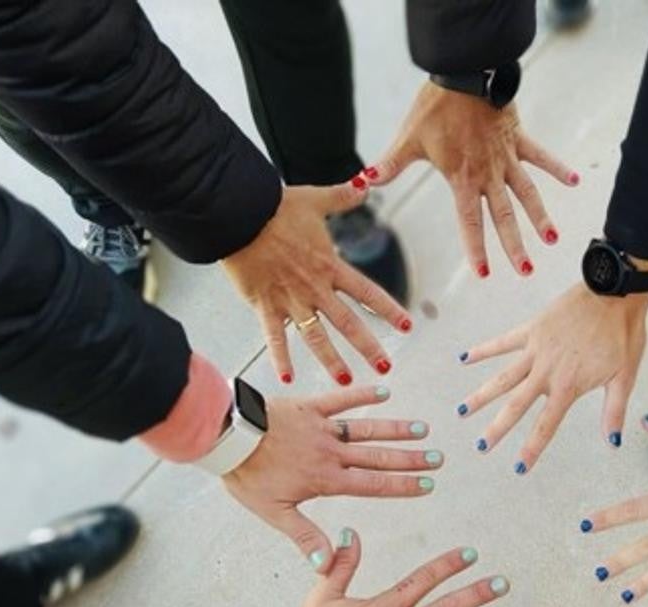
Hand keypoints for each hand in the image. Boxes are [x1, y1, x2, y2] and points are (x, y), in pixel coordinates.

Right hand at [221, 183, 411, 385]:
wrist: (240, 215)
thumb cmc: (275, 207)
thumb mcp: (315, 199)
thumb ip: (343, 196)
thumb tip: (367, 182)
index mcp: (330, 266)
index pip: (368, 292)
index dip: (388, 309)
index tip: (407, 326)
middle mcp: (315, 288)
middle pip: (348, 323)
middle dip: (368, 347)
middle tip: (385, 367)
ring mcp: (290, 300)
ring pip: (316, 337)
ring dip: (332, 361)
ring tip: (347, 382)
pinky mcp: (265, 305)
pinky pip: (274, 338)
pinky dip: (280, 359)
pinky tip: (286, 380)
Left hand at [224, 386, 440, 571]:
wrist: (229, 437)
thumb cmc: (248, 477)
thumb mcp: (275, 513)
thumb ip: (306, 538)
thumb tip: (327, 566)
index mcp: (326, 479)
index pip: (373, 485)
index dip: (403, 486)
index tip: (428, 484)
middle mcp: (332, 452)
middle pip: (379, 457)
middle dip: (410, 459)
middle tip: (438, 457)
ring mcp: (323, 427)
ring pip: (367, 429)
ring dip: (395, 429)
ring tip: (422, 429)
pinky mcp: (310, 406)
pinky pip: (341, 399)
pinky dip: (363, 395)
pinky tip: (384, 392)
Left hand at [365, 81, 577, 276]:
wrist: (465, 73)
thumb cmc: (435, 106)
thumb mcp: (409, 138)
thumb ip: (389, 164)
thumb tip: (362, 181)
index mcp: (462, 178)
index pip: (470, 221)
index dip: (476, 248)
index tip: (484, 273)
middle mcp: (488, 174)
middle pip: (503, 215)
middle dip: (514, 244)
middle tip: (525, 270)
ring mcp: (507, 157)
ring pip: (527, 193)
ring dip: (540, 216)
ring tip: (552, 240)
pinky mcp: (518, 138)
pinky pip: (541, 156)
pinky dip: (558, 168)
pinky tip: (576, 180)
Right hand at [457, 283, 647, 473]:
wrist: (615, 292)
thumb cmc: (623, 334)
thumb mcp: (624, 376)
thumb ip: (613, 410)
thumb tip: (612, 442)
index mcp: (568, 386)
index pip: (546, 425)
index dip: (532, 448)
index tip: (519, 468)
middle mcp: (547, 371)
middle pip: (515, 405)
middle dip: (497, 428)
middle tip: (480, 446)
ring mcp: (536, 349)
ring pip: (502, 377)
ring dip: (481, 395)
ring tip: (462, 411)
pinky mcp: (532, 329)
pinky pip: (502, 342)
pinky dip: (483, 350)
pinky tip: (464, 358)